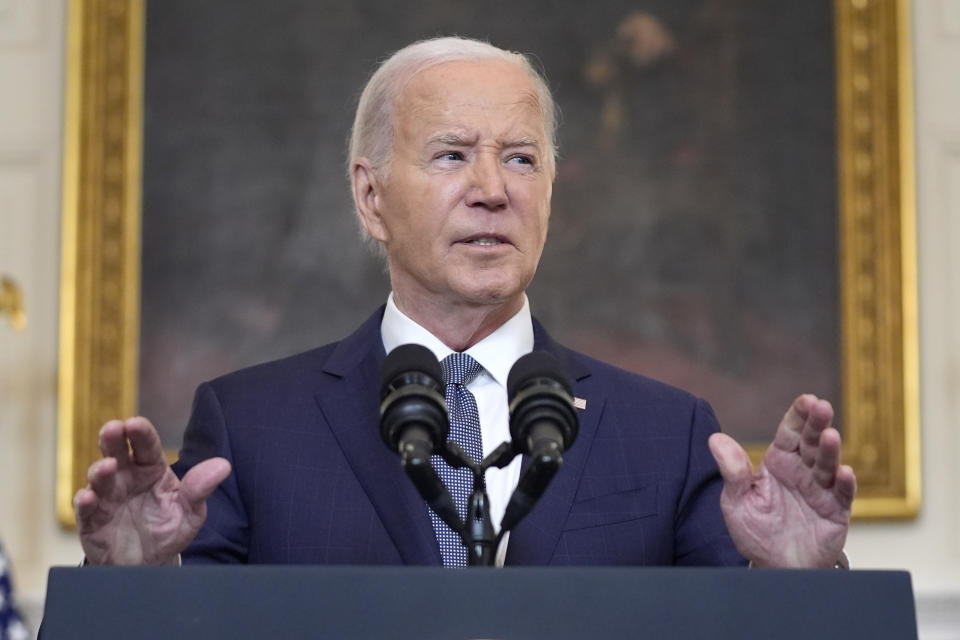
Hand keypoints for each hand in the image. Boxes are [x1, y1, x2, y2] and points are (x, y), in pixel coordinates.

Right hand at [74, 417, 230, 565]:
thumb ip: (200, 489)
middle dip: (112, 438)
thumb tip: (224, 465)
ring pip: (99, 477)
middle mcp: (127, 478)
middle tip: (112, 428)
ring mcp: (107, 497)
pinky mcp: (92, 520)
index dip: (140, 432)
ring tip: (108, 466)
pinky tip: (88, 497)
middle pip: (117, 452)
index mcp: (152, 470)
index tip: (134, 423)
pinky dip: (84, 501)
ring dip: (100, 470)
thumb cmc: (168, 531)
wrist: (148, 565)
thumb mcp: (191, 513)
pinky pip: (85, 508)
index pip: (146, 446)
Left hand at [707, 395, 856, 567]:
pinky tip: (845, 473)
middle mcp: (802, 472)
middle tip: (822, 407)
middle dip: (817, 423)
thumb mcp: (736, 502)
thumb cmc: (755, 531)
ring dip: (830, 451)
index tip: (807, 399)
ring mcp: (821, 490)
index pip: (790, 434)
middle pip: (811, 443)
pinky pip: (842, 496)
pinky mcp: (836, 512)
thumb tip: (714, 438)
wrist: (774, 567)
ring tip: (830, 435)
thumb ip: (732, 471)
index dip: (798, 416)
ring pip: (828, 465)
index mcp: (778, 463)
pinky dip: (845, 484)